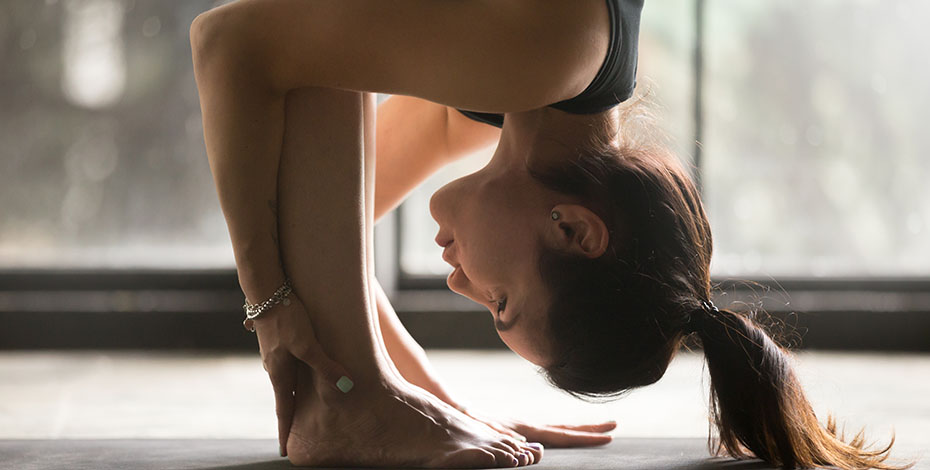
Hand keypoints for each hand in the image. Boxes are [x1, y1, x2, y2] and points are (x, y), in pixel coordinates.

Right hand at [252, 292, 351, 456]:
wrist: (266, 291)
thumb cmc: (287, 317)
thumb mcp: (308, 344)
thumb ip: (325, 366)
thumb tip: (344, 386)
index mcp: (280, 374)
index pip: (284, 410)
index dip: (284, 431)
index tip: (282, 451)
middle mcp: (274, 367)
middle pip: (285, 397)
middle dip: (290, 416)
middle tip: (295, 435)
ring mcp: (274, 354)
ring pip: (287, 380)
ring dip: (294, 395)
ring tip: (301, 407)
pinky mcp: (278, 340)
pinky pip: (289, 365)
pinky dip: (295, 376)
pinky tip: (303, 372)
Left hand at [457, 405, 615, 447]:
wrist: (462, 410)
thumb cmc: (472, 422)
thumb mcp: (488, 430)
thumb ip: (504, 438)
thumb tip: (524, 445)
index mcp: (527, 428)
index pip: (562, 434)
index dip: (585, 437)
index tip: (607, 437)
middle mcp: (531, 426)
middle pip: (566, 427)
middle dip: (590, 428)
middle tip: (614, 426)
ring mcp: (527, 426)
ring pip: (559, 428)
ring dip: (579, 428)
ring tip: (600, 428)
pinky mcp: (521, 428)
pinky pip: (548, 431)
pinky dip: (563, 432)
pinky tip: (567, 435)